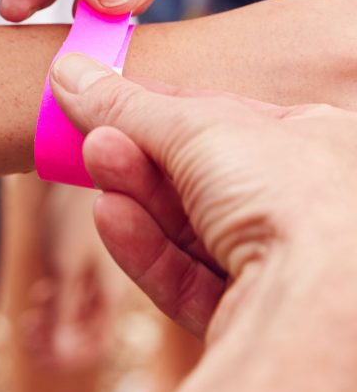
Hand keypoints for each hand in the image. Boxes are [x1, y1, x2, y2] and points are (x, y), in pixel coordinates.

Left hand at [22, 181, 126, 369]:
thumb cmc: (72, 210)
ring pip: (78, 312)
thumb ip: (63, 311)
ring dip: (53, 320)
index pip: (95, 344)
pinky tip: (38, 292)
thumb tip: (57, 356)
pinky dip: (55, 299)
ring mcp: (99, 270)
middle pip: (86, 331)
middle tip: (27, 329)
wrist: (72, 157)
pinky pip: (73, 291)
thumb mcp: (64, 265)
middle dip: (56, 339)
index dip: (66, 355)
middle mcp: (112, 285)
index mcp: (115, 293)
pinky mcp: (84, 256)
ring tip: (29, 315)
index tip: (36, 348)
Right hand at [48, 52, 356, 340]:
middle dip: (139, 156)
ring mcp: (287, 267)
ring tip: (94, 163)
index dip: (159, 108)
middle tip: (91, 137)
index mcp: (322, 144)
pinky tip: (110, 217)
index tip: (102, 99)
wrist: (322, 306)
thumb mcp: (198, 126)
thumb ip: (127, 104)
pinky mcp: (256, 318)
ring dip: (136, 196)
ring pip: (191, 230)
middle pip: (202, 178)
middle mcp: (311, 207)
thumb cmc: (293, 195)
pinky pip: (192, 280)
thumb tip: (68, 72)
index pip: (227, 118)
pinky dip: (147, 250)